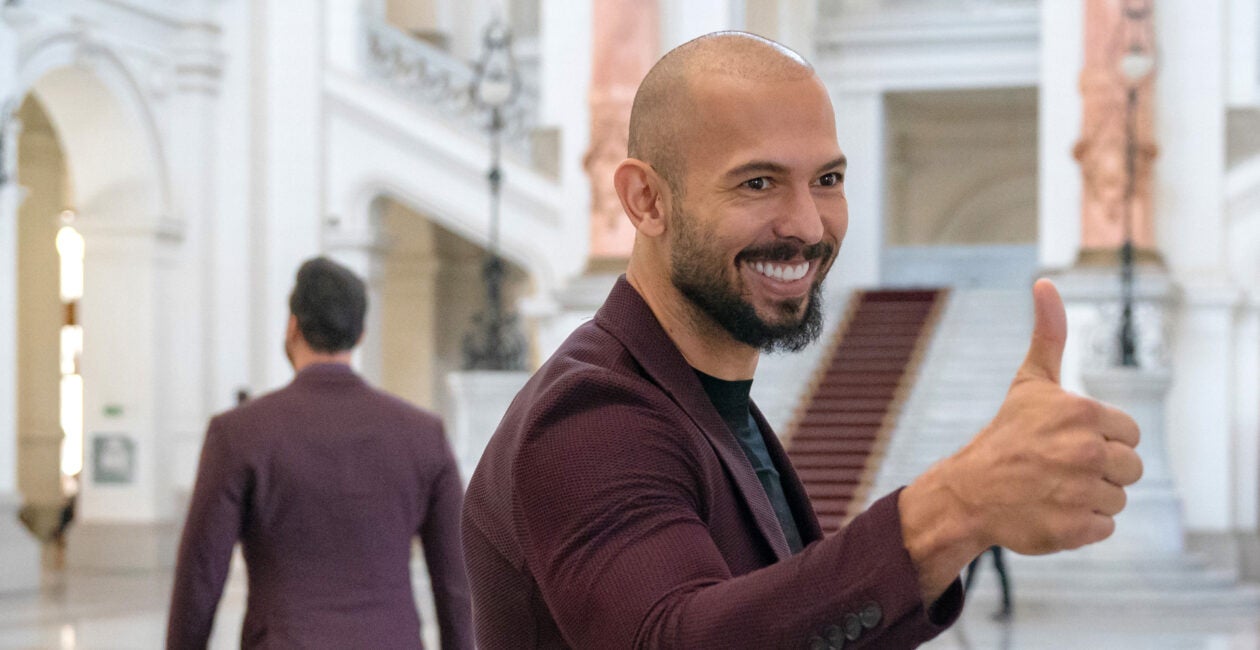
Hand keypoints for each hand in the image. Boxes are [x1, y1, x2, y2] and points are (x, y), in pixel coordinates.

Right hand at [900, 279, 1142, 598]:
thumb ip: (1049, 333)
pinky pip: (1103, 528)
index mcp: (1082, 413)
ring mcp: (1079, 492)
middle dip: (1100, 470)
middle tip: (1061, 468)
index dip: (1102, 439)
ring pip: (1117, 499)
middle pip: (1130, 469)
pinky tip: (1052, 511)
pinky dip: (1080, 525)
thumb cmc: (1006, 434)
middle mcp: (1084, 451)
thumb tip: (1045, 282)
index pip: (1129, 434)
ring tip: (1055, 489)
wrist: (967, 491)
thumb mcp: (1030, 382)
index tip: (1068, 441)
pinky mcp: (1073, 529)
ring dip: (1091, 498)